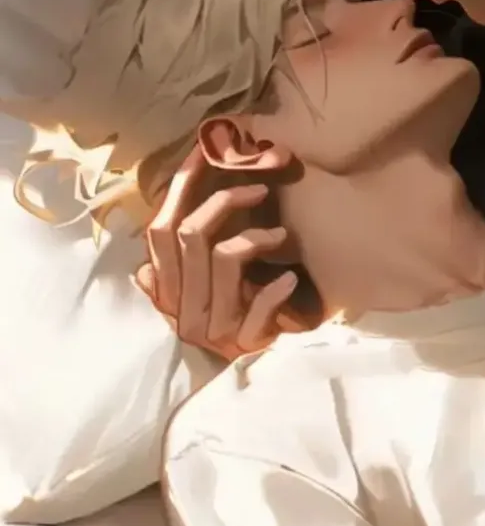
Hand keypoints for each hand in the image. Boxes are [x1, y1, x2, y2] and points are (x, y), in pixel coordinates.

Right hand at [135, 146, 304, 359]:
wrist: (262, 373)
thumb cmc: (238, 315)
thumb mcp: (209, 285)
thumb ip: (183, 260)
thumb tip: (151, 244)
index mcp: (168, 287)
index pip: (162, 227)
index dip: (181, 186)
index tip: (206, 152)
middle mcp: (182, 306)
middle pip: (190, 233)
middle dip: (225, 200)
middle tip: (261, 188)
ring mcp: (212, 326)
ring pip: (225, 257)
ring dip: (257, 238)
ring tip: (282, 235)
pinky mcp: (243, 342)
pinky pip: (260, 303)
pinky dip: (277, 288)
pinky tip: (291, 282)